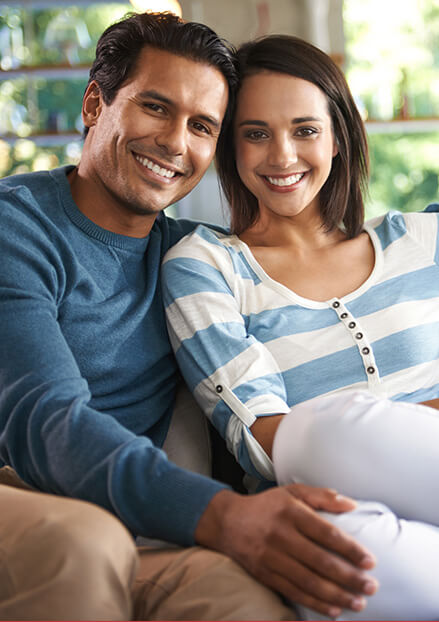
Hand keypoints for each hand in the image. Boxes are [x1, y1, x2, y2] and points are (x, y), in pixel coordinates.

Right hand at [195, 485, 377, 618]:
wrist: (228, 522)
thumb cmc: (267, 506)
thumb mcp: (292, 492)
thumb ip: (322, 496)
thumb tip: (352, 504)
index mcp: (291, 512)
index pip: (326, 533)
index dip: (350, 549)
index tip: (370, 561)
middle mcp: (281, 535)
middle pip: (320, 561)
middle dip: (349, 577)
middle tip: (372, 587)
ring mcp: (271, 557)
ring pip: (308, 581)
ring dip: (336, 595)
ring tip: (358, 603)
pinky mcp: (265, 574)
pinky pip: (294, 592)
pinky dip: (315, 604)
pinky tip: (334, 609)